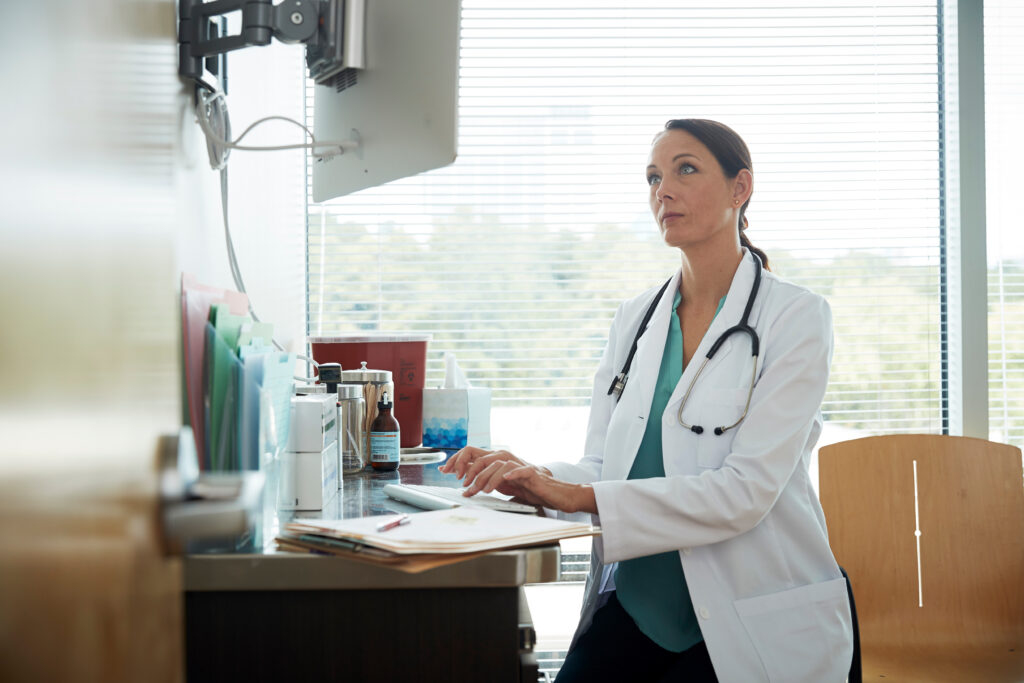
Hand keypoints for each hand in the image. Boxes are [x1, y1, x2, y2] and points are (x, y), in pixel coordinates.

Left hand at [438, 446, 596, 513]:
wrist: (549, 491)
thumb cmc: (524, 486)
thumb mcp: (499, 483)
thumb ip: (483, 480)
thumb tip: (463, 485)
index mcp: (495, 459)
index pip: (471, 452)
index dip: (457, 460)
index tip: (445, 470)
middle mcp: (504, 458)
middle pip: (481, 457)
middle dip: (469, 471)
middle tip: (463, 485)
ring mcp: (518, 463)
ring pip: (497, 464)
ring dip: (486, 478)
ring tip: (481, 490)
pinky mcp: (531, 472)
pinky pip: (519, 470)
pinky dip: (511, 474)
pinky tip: (505, 480)